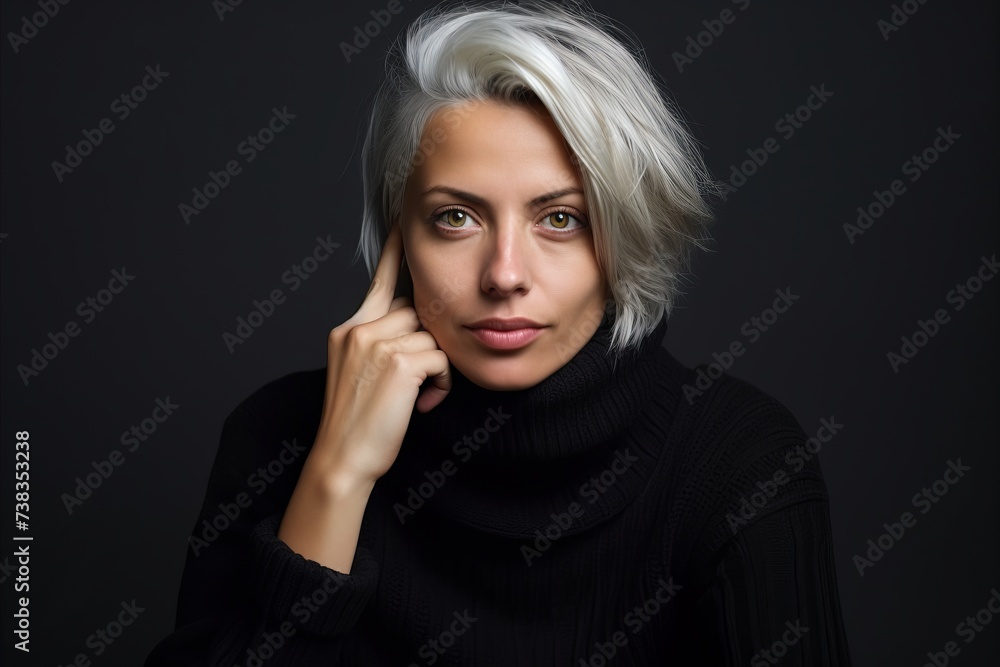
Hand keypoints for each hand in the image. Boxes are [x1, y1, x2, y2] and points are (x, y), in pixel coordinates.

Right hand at [310, 221, 451, 485]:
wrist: (342, 459)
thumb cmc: (357, 422)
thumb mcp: (358, 371)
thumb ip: (379, 341)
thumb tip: (415, 325)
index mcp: (349, 329)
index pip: (379, 280)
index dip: (395, 250)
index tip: (403, 218)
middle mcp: (360, 329)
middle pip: (416, 312)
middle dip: (426, 343)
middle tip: (417, 381)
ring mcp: (377, 343)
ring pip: (432, 335)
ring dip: (435, 366)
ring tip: (416, 396)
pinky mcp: (399, 362)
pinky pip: (441, 357)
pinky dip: (441, 382)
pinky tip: (422, 403)